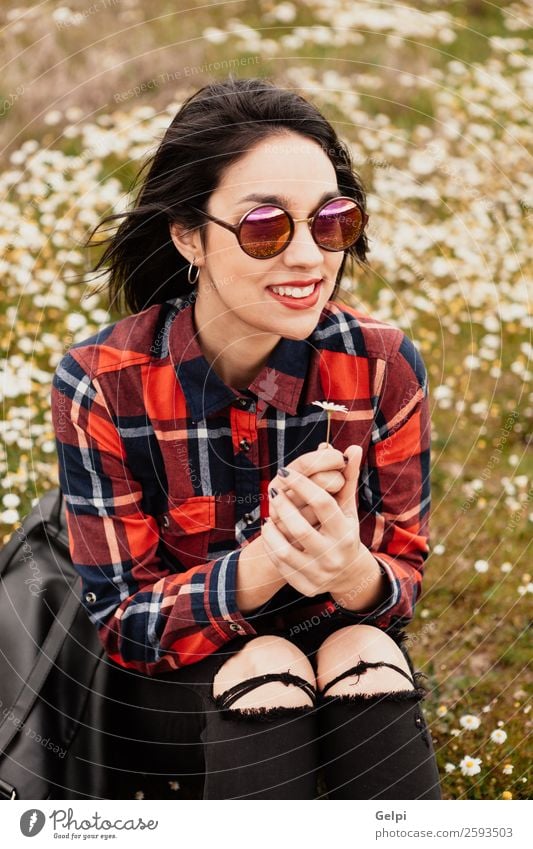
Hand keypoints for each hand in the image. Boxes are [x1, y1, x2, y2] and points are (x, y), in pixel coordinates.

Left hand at [261, 445, 362, 596]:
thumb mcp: (347, 507)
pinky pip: (279, 564)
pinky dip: (271, 546)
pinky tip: (270, 531)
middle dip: (282, 506)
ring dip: (272, 528)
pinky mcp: (304, 587)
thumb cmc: (343, 530)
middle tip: (272, 490)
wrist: (347, 575)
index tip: (285, 471)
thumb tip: (354, 447)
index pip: (323, 503)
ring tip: (269, 513)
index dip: (302, 484)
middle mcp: (333, 555)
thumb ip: (348, 478)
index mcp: (346, 533)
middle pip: (300, 528)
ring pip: (284, 550)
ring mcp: (318, 574)